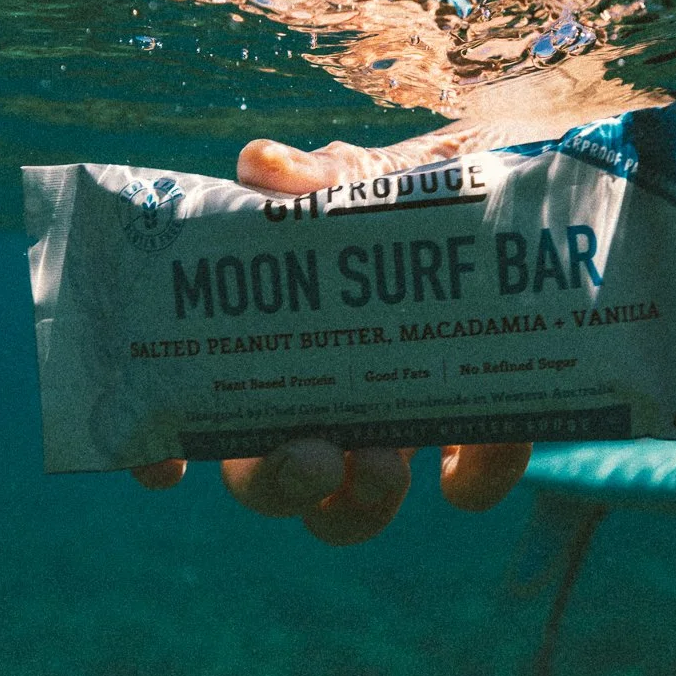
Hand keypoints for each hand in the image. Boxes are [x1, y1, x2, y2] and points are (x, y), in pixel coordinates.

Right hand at [126, 124, 535, 543]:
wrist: (516, 192)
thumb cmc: (412, 190)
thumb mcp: (364, 178)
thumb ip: (318, 179)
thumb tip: (261, 166)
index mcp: (277, 345)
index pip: (198, 412)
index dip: (161, 450)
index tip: (159, 467)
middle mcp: (325, 402)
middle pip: (268, 482)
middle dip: (277, 487)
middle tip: (313, 460)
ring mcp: (396, 425)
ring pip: (354, 509)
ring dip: (360, 504)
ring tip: (386, 465)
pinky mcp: (479, 430)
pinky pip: (469, 481)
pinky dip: (474, 477)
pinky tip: (477, 445)